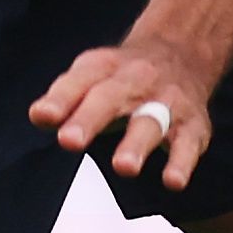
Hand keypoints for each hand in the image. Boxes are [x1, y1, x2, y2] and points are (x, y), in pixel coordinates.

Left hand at [30, 33, 216, 189]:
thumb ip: (64, 98)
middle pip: (110, 98)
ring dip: (137, 144)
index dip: (60, 99)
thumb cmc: (125, 76)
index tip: (44, 116)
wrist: (183, 51)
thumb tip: (40, 116)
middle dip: (90, 119)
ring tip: (123, 166)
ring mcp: (166, 103)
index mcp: (105, 68)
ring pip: (151, 122)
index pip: (79, 81)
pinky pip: (188, 145)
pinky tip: (173, 181)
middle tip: (70, 141)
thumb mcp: (91, 76)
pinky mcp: (192, 126)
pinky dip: (182, 163)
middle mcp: (136, 81)